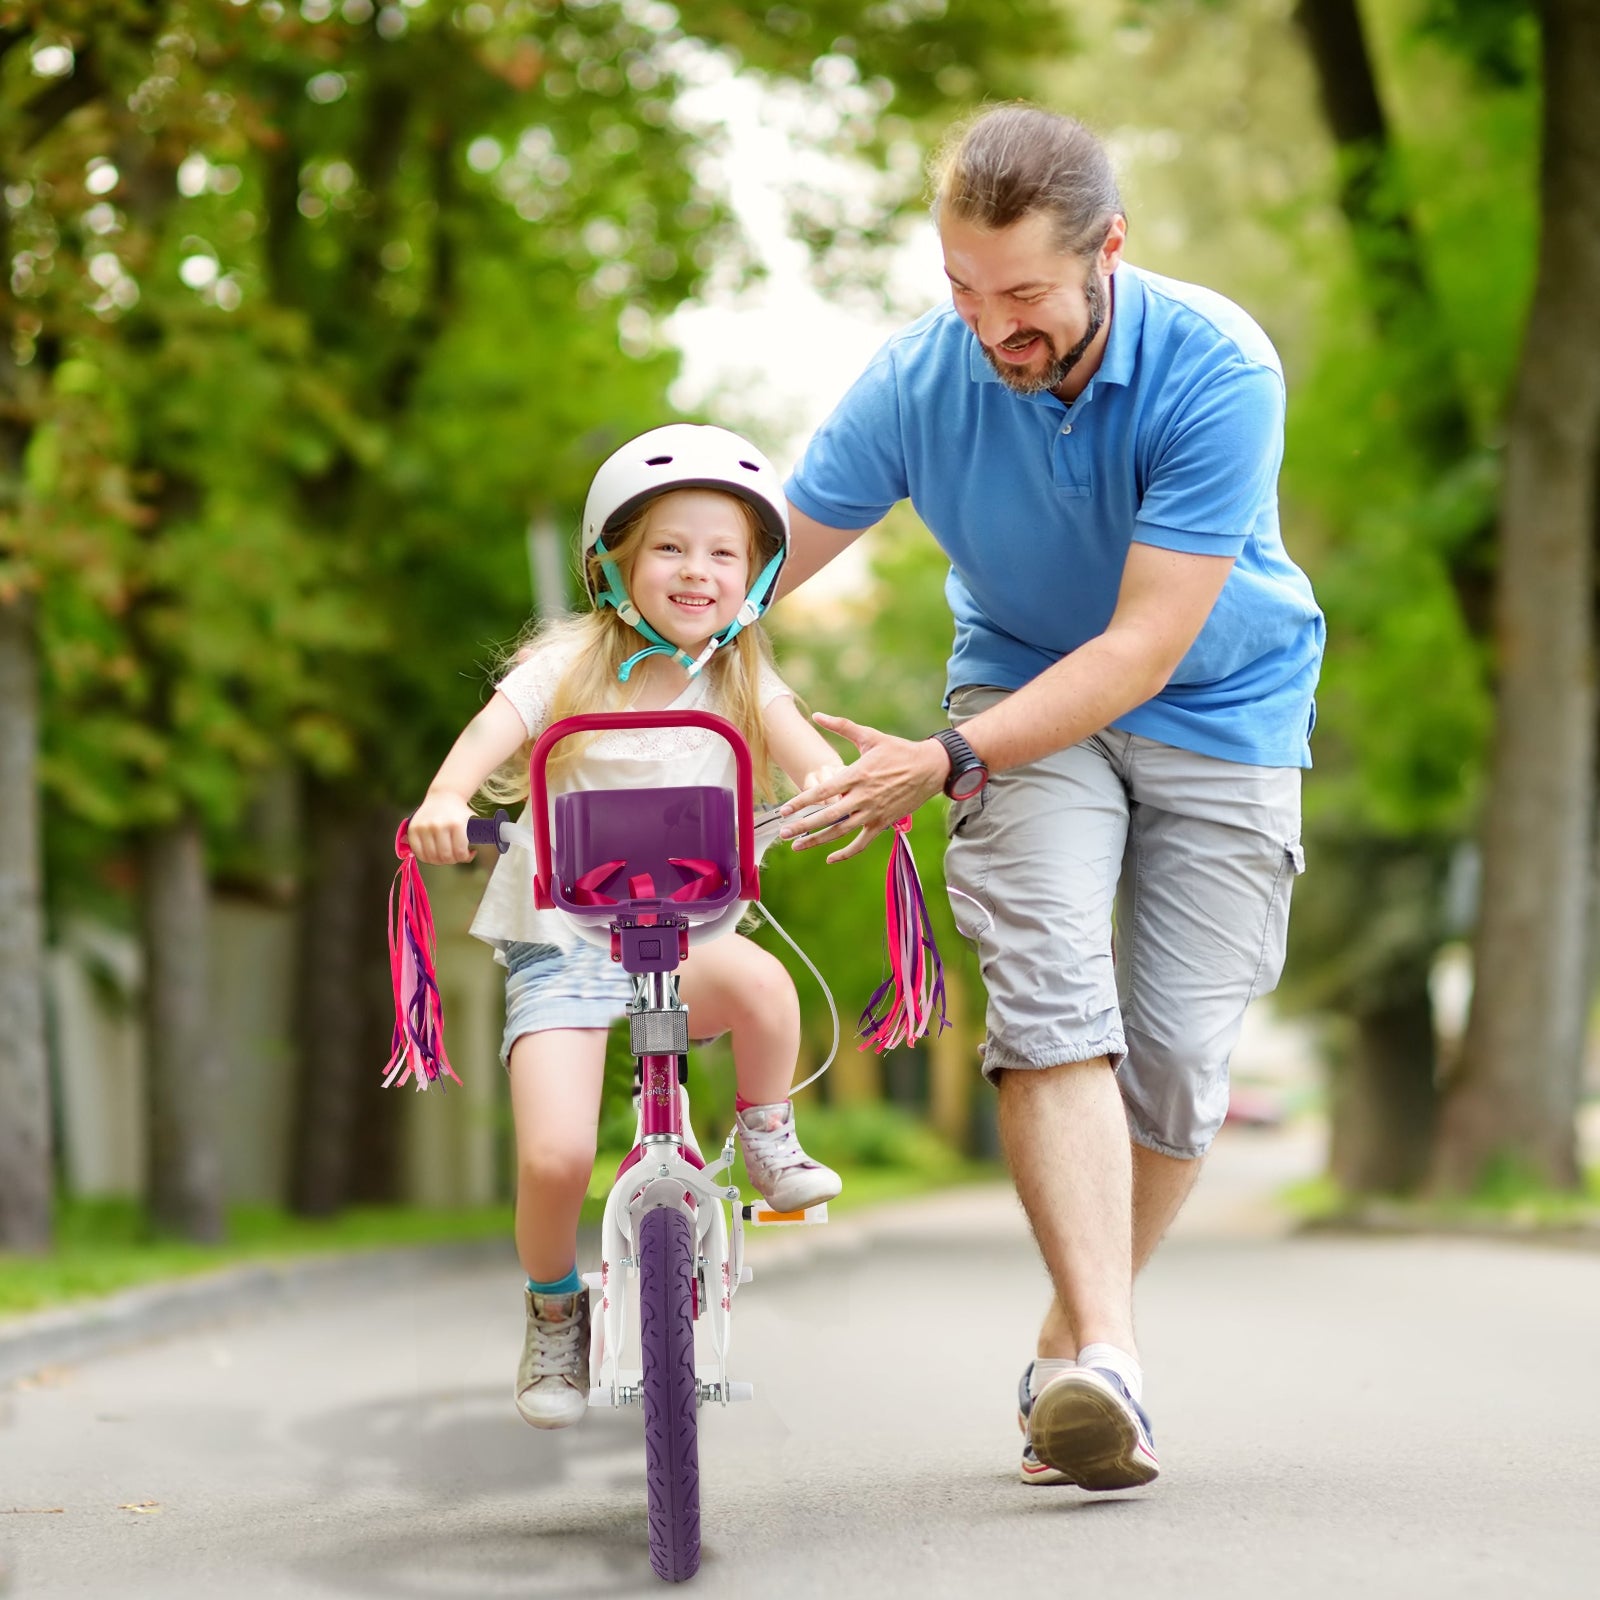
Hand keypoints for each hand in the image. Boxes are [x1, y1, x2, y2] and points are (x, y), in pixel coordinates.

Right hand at [406, 791, 474, 864]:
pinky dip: (426, 858)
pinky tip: (433, 854)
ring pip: (431, 857)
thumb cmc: (459, 814)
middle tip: (454, 855)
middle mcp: (438, 825)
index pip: (459, 852)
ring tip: (444, 855)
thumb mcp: (472, 823)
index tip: (466, 854)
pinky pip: (418, 853)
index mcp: (456, 824)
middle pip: (445, 856)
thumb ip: (475, 839)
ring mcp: (424, 827)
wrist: (443, 797)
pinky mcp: (413, 829)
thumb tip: (469, 856)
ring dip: (439, 860)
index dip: (464, 858)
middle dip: (452, 860)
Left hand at [777, 713, 948, 862]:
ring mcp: (873, 812)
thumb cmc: (898, 750)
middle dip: (802, 826)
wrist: (930, 768)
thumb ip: (841, 726)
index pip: (822, 792)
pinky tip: (830, 858)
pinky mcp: (883, 823)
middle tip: (783, 833)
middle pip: (827, 816)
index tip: (784, 810)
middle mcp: (863, 797)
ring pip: (840, 832)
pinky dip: (846, 853)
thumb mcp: (870, 735)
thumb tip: (817, 715)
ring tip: (797, 846)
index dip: (801, 802)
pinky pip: (862, 843)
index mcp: (856, 775)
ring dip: (817, 841)